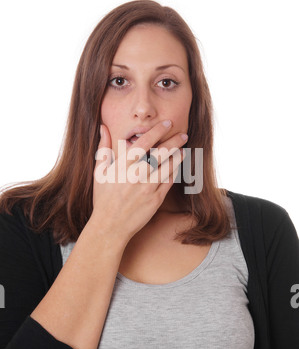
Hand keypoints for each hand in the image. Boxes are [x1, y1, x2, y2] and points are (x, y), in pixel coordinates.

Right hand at [90, 120, 186, 240]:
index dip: (158, 130)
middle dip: (175, 141)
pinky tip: (177, 166)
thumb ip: (103, 148)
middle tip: (183, 134)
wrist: (110, 225)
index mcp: (123, 165)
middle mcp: (137, 175)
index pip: (144, 142)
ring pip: (168, 167)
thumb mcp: (99, 172)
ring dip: (178, 156)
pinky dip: (174, 172)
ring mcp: (148, 187)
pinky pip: (169, 182)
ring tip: (183, 149)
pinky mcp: (156, 199)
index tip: (167, 123)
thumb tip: (103, 127)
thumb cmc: (103, 198)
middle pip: (161, 153)